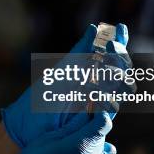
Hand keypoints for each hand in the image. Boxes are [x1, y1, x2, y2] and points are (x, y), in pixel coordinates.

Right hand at [0, 111, 115, 153]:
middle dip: (92, 124)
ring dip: (97, 142)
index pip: (104, 121)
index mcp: (83, 144)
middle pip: (103, 134)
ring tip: (79, 140)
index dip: (97, 111)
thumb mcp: (48, 138)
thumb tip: (86, 111)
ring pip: (107, 150)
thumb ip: (71, 125)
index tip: (88, 105)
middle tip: (76, 120)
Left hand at [2, 24, 128, 147]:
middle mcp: (99, 85)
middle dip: (119, 56)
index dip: (120, 39)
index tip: (120, 26)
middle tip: (108, 47)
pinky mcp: (98, 120)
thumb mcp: (63, 70)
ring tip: (102, 70)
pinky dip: (108, 99)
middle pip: (122, 68)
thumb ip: (80, 51)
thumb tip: (94, 28)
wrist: (30, 127)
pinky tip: (98, 95)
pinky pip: (111, 107)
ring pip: (123, 87)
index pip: (112, 53)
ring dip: (117, 76)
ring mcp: (100, 102)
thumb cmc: (43, 97)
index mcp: (91, 71)